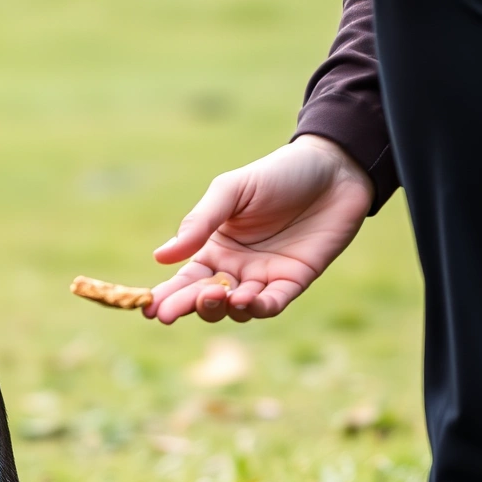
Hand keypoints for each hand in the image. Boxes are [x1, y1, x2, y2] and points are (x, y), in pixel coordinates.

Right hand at [145, 135, 372, 323]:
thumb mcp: (231, 191)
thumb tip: (161, 257)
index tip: (149, 308)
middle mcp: (237, 267)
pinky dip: (258, 307)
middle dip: (188, 306)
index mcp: (215, 245)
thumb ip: (200, 222)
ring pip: (237, 306)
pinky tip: (245, 301)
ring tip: (215, 296)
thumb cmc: (277, 173)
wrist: (333, 168)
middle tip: (170, 314)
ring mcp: (266, 276)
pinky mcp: (295, 280)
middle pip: (207, 298)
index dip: (167, 294)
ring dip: (223, 308)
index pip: (186, 277)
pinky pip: (274, 302)